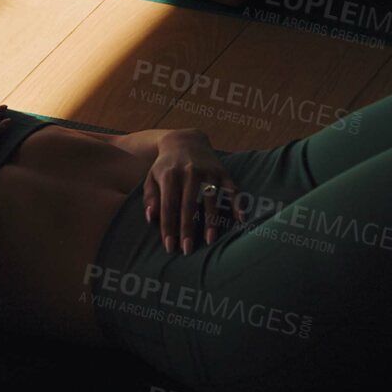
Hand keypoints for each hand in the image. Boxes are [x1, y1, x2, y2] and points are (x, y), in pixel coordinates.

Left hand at [144, 131, 240, 254]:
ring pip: (211, 199)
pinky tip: (240, 220)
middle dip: (188, 229)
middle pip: (189, 205)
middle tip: (187, 250)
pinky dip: (237, 204)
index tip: (170, 246)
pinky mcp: (223, 173)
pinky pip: (232, 190)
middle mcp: (190, 172)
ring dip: (211, 221)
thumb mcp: (152, 178)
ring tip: (210, 241)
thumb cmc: (166, 167)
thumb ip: (150, 198)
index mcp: (170, 175)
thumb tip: (151, 218)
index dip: (169, 227)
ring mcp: (209, 172)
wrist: (185, 141)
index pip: (169, 205)